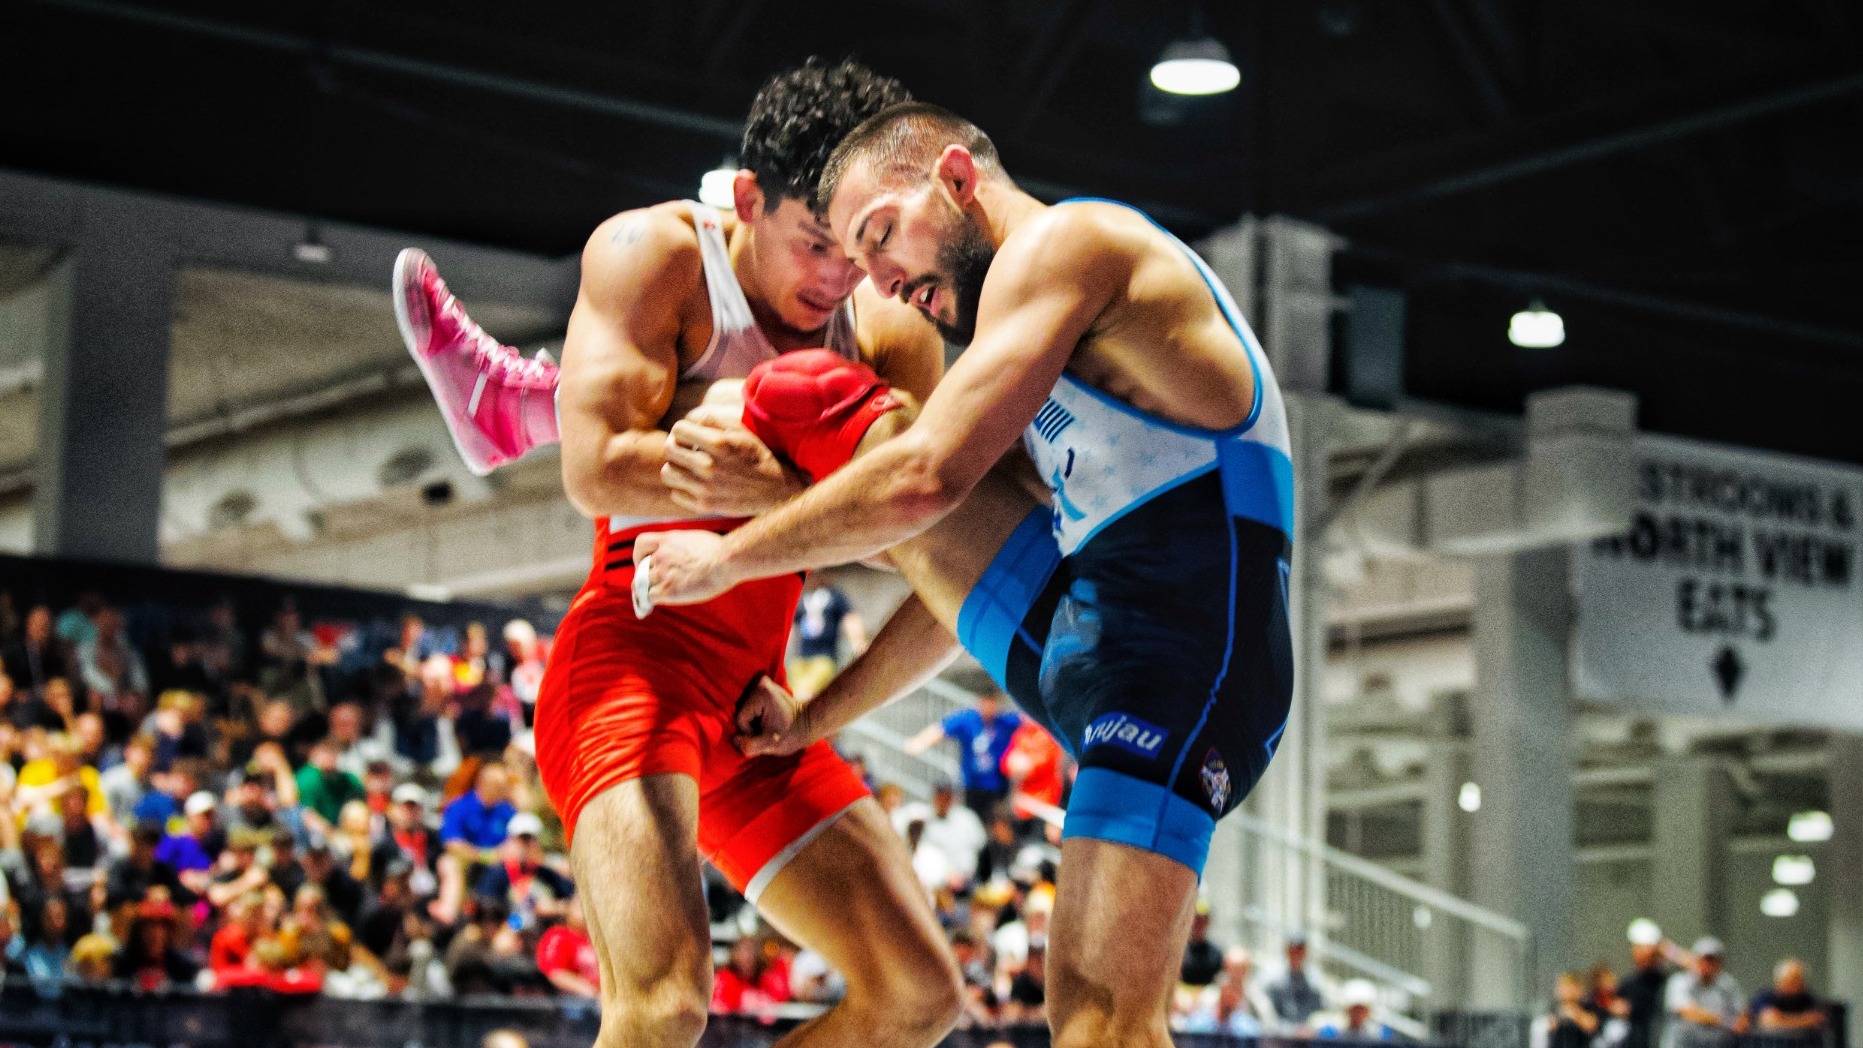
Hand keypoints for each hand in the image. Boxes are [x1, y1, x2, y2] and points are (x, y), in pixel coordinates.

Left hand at [632, 530, 737, 610]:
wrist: (726, 560)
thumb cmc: (720, 551)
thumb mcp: (695, 539)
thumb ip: (682, 546)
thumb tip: (684, 553)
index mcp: (668, 540)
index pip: (641, 544)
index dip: (639, 556)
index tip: (644, 563)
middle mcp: (661, 555)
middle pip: (641, 569)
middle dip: (645, 578)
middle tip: (651, 586)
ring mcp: (663, 572)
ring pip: (644, 585)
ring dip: (648, 591)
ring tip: (652, 599)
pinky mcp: (669, 590)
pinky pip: (650, 597)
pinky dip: (649, 602)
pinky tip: (650, 608)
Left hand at [660, 410, 805, 516]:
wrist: (775, 491)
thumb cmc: (756, 457)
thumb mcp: (741, 432)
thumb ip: (713, 421)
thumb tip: (690, 421)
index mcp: (718, 443)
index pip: (678, 430)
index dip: (682, 431)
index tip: (689, 437)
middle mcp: (709, 466)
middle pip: (669, 449)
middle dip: (676, 446)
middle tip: (686, 451)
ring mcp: (705, 488)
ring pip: (668, 473)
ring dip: (676, 468)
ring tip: (689, 468)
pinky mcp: (704, 506)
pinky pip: (676, 494)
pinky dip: (682, 489)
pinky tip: (696, 485)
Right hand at [734, 676, 813, 756]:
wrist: (808, 723)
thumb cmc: (792, 735)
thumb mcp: (771, 745)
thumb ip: (750, 745)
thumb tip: (734, 739)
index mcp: (761, 692)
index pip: (741, 719)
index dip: (750, 732)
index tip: (766, 734)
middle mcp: (760, 682)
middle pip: (741, 713)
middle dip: (751, 726)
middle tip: (769, 730)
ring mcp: (761, 682)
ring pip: (744, 710)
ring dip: (753, 722)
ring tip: (770, 724)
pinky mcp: (762, 686)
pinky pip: (749, 707)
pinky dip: (756, 716)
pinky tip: (769, 719)